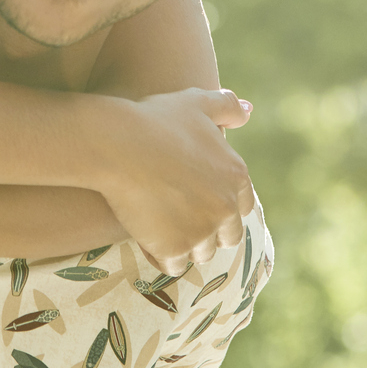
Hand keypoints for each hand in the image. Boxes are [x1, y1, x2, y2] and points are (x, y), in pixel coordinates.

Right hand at [91, 88, 254, 277]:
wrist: (117, 142)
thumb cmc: (155, 118)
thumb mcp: (196, 101)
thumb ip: (227, 106)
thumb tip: (249, 111)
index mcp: (236, 176)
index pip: (242, 206)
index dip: (220, 205)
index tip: (198, 200)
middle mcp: (225, 207)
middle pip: (226, 236)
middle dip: (208, 231)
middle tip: (179, 217)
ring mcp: (201, 231)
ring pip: (200, 252)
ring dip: (186, 245)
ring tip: (161, 226)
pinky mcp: (173, 248)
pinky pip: (174, 266)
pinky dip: (162, 257)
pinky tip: (148, 238)